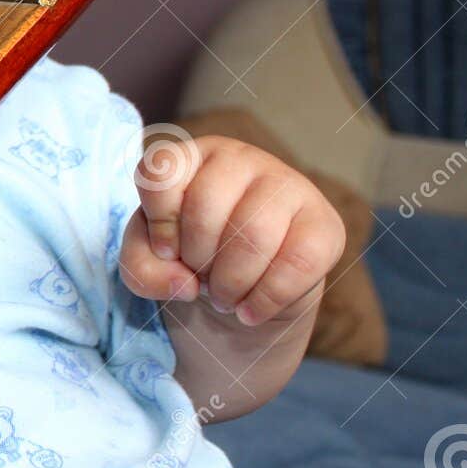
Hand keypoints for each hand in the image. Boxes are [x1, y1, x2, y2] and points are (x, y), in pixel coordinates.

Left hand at [118, 134, 344, 327]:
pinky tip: (251, 310)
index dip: (158, 222)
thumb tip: (183, 282)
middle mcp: (239, 158)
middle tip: (201, 276)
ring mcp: (287, 184)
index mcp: (191, 157)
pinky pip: (298, 262)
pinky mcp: (325, 223)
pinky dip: (267, 298)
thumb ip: (141, 267)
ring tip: (225, 296)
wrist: (246, 288)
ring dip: (229, 283)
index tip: (166, 249)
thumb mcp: (150, 260)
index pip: (161, 172)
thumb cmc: (192, 258)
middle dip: (196, 260)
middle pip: (205, 210)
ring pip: (253, 234)